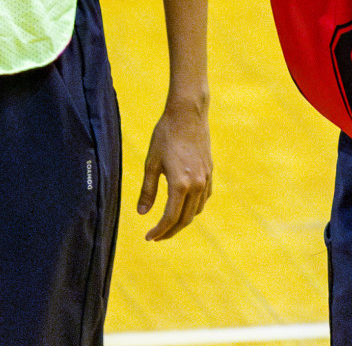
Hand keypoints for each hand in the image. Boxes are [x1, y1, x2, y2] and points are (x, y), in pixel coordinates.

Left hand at [137, 100, 212, 240]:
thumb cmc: (166, 135)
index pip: (170, 218)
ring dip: (183, 221)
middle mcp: (197, 185)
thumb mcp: (151, 163)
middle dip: (170, 231)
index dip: (159, 231)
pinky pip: (204, 199)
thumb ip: (148, 190)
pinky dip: (194, 208)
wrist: (188, 114)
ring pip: (196, 211)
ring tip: (168, 224)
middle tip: (156, 236)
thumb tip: (142, 213)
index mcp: (180, 184)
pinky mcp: (210, 172)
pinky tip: (184, 206)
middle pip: (185, 219)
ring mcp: (206, 179)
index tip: (149, 237)